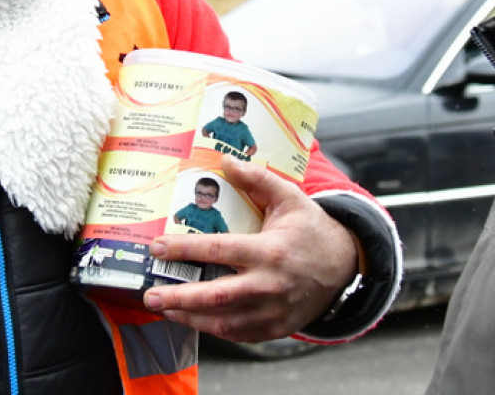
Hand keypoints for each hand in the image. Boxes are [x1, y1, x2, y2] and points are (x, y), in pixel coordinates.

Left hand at [142, 154, 357, 341]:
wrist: (344, 267)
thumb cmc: (312, 230)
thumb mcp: (290, 198)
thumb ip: (257, 179)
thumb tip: (225, 161)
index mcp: (271, 251)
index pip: (220, 250)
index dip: (185, 250)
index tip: (158, 247)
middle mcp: (270, 285)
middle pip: (216, 297)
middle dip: (179, 297)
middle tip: (150, 294)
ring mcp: (273, 311)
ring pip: (223, 322)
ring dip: (188, 317)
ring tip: (163, 307)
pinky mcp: (274, 328)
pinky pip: (237, 334)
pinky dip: (211, 329)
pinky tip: (191, 318)